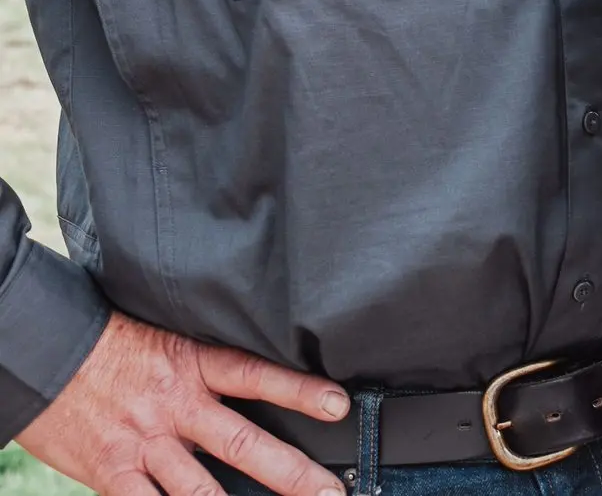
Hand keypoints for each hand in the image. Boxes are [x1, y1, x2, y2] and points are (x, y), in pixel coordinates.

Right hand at [16, 310, 348, 495]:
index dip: (299, 390)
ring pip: (203, 491)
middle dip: (291, 473)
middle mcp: (174, 405)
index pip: (255, 374)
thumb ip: (200, 365)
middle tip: (331, 493)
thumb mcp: (162, 338)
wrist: (44, 351)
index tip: (339, 405)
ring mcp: (144, 444)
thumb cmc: (105, 342)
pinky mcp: (113, 474)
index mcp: (189, 362)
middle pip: (243, 442)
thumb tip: (240, 385)